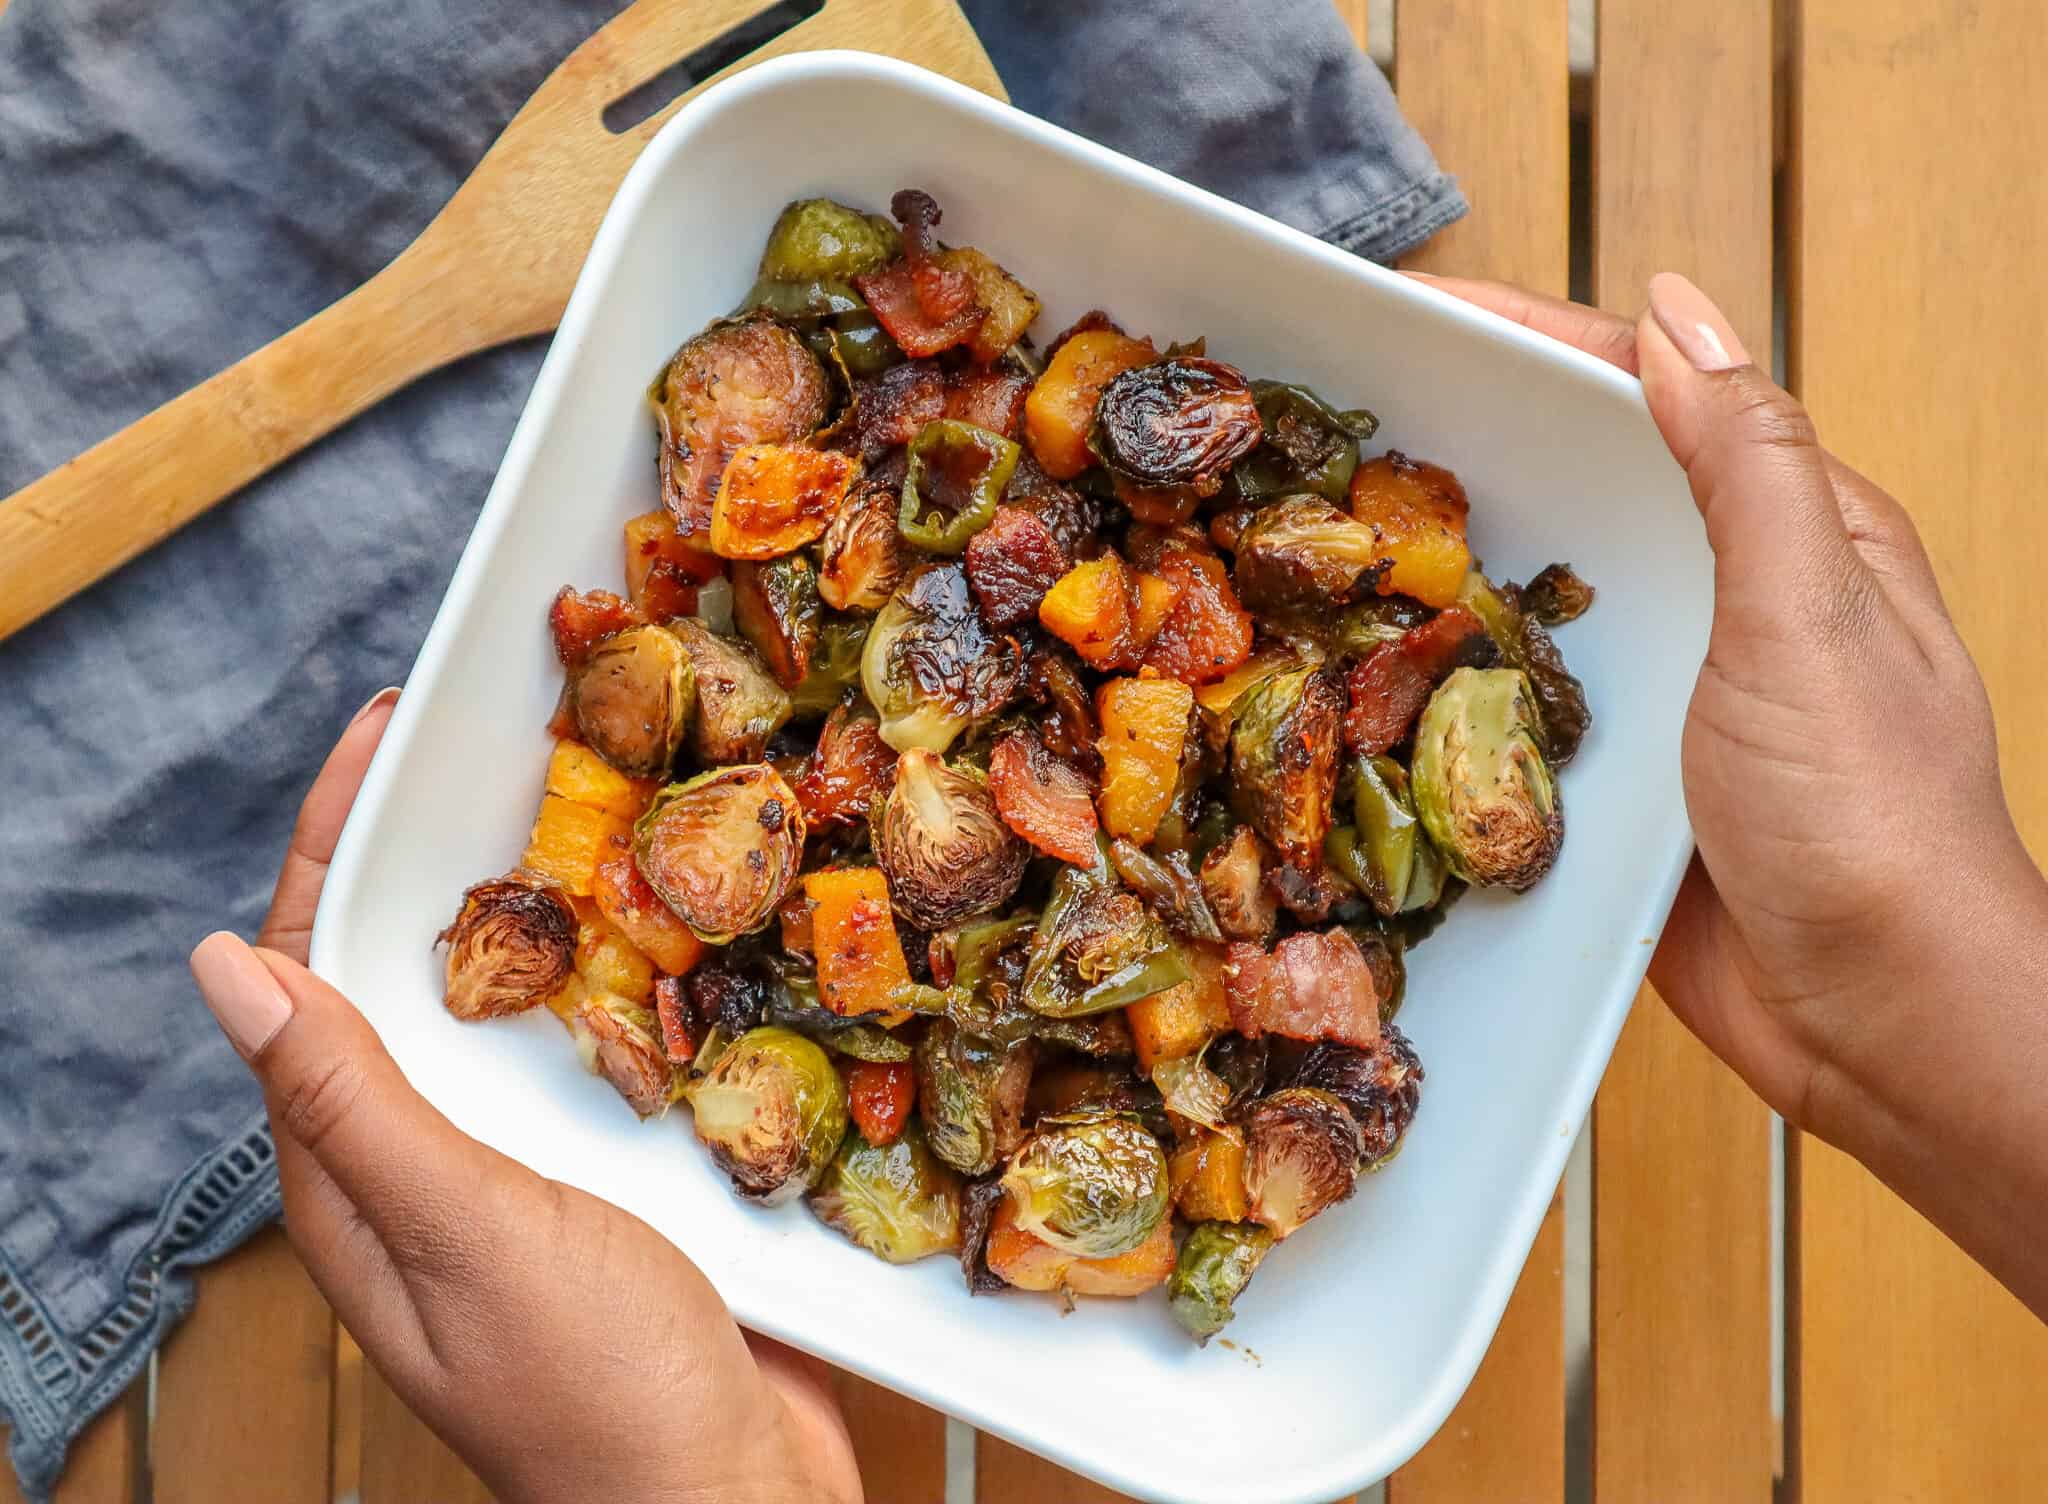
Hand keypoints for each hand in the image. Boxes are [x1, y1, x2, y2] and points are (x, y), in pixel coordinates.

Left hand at [191, 689, 860, 1503]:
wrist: (733, 1502)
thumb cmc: (591, 1391)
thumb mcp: (462, 1235)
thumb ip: (356, 1104)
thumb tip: (223, 966)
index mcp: (355, 1171)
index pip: (306, 971)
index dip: (328, 840)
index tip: (384, 730)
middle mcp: (428, 1156)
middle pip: (407, 966)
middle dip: (433, 841)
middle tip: (496, 730)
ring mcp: (526, 1165)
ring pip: (512, 996)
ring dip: (540, 891)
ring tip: (593, 788)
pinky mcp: (619, 1173)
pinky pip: (602, 1041)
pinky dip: (625, 962)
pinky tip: (675, 912)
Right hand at [1418, 272, 2047, 1308]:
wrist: (1878, 1022)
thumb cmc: (1870, 816)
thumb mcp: (1808, 616)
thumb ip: (1745, 466)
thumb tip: (1675, 313)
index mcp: (1792, 529)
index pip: (1652, 393)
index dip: (1537, 340)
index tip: (1419, 312)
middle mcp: (1725, 595)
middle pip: (1586, 480)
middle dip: (1474, 435)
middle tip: (1345, 413)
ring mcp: (1667, 688)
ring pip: (1546, 590)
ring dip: (1452, 551)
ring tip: (1332, 518)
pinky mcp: (1616, 774)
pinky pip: (1524, 697)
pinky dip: (1456, 668)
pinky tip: (1377, 653)